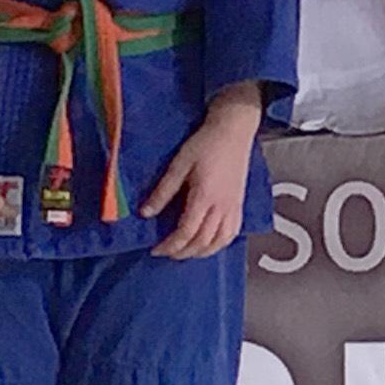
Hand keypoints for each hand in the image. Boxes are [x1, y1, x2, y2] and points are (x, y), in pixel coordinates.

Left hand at [144, 85, 262, 257]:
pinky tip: (208, 244)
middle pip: (201, 242)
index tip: (155, 249)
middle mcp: (222, 207)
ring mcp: (233, 208)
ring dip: (200, 252)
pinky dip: (218, 245)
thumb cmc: (206, 143)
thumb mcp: (178, 164)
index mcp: (205, 197)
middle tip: (166, 252)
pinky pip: (231, 234)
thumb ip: (163, 191)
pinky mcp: (239, 205)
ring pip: (218, 242)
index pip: (186, 232)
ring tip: (184, 251)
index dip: (169, 245)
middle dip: (181, 252)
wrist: (233, 131)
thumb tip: (145, 213)